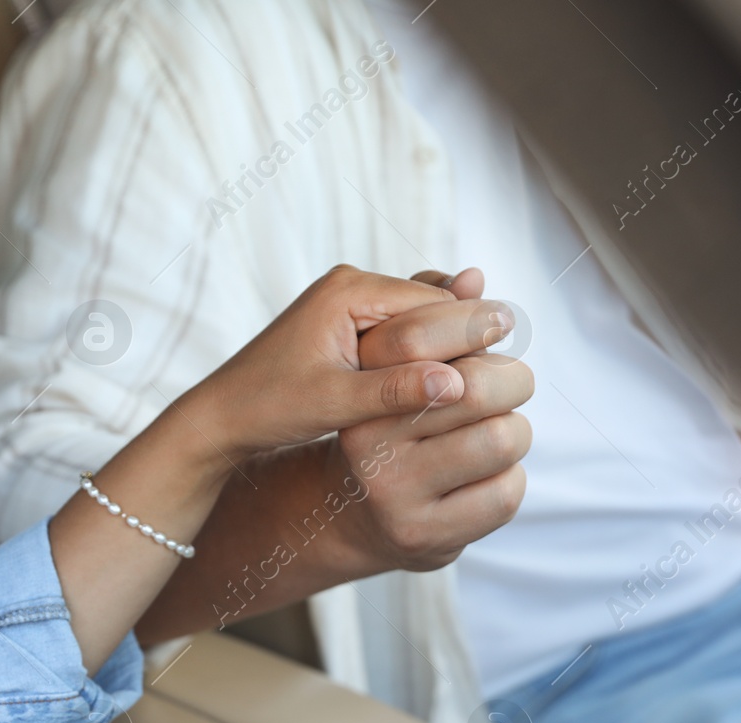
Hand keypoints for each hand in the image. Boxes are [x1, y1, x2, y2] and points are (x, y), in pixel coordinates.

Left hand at [175, 265, 514, 459]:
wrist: (221, 418)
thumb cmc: (268, 408)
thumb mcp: (333, 403)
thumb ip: (393, 391)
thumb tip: (455, 385)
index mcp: (347, 291)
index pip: (428, 304)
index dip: (471, 325)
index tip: (514, 338)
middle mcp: (352, 286)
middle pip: (429, 305)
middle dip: (469, 326)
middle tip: (520, 340)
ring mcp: (351, 304)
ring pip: (421, 319)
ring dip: (452, 339)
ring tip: (502, 352)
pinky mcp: (351, 327)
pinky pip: (405, 333)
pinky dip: (430, 348)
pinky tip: (461, 365)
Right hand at [335, 268, 533, 571]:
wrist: (349, 516)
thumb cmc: (386, 426)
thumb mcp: (390, 373)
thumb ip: (428, 323)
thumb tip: (476, 279)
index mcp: (358, 393)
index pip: (423, 338)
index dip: (476, 325)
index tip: (500, 325)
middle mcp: (367, 444)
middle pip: (475, 387)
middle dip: (513, 379)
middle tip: (515, 383)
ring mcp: (395, 496)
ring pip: (500, 440)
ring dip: (516, 430)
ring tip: (502, 431)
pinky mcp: (425, 537)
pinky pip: (506, 492)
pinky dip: (512, 476)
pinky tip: (490, 474)